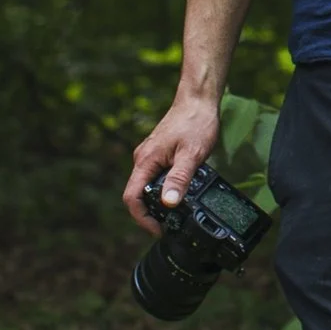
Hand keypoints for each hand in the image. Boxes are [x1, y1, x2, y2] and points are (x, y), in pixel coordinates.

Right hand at [126, 89, 221, 232]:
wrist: (198, 100)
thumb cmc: (195, 122)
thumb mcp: (191, 155)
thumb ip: (179, 179)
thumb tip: (168, 204)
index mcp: (145, 161)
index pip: (132, 198)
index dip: (142, 219)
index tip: (159, 230)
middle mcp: (142, 159)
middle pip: (137, 195)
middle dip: (151, 214)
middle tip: (171, 225)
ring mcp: (149, 155)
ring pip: (147, 186)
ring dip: (158, 202)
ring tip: (178, 212)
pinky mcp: (158, 153)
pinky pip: (155, 176)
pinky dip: (163, 189)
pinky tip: (181, 191)